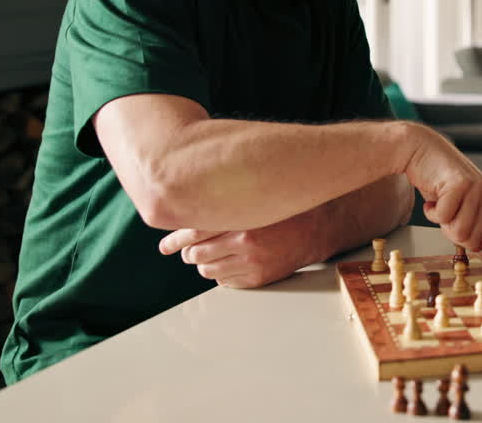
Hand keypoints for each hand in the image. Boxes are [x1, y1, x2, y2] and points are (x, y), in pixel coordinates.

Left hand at [159, 219, 316, 288]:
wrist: (316, 228)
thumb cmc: (282, 211)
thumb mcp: (252, 199)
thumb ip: (224, 205)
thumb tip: (185, 212)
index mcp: (240, 216)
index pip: (194, 230)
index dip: (175, 238)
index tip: (165, 245)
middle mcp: (244, 240)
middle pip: (196, 254)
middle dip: (189, 253)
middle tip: (191, 250)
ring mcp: (251, 262)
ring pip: (207, 270)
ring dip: (205, 264)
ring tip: (215, 255)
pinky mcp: (258, 279)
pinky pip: (224, 282)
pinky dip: (223, 274)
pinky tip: (233, 263)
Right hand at [403, 124, 481, 258]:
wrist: (421, 150)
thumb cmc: (438, 180)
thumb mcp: (458, 206)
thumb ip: (469, 225)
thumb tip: (477, 246)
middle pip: (472, 240)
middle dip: (452, 232)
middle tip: (444, 212)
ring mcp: (476, 188)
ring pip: (459, 231)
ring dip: (441, 222)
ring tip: (439, 202)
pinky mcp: (460, 185)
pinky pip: (443, 217)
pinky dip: (431, 211)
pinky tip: (432, 196)